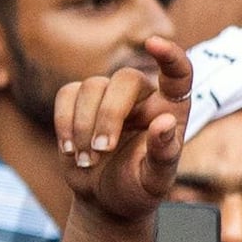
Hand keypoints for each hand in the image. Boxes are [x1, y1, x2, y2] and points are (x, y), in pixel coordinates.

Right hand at [51, 29, 190, 225]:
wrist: (106, 199)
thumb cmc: (138, 188)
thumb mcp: (156, 181)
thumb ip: (164, 153)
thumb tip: (164, 123)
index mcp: (171, 108)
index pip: (177, 72)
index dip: (168, 55)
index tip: (152, 42)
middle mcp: (143, 95)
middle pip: (125, 79)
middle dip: (109, 114)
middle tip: (103, 150)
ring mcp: (109, 96)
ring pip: (92, 86)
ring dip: (84, 126)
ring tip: (87, 160)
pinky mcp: (79, 103)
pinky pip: (66, 94)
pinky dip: (64, 122)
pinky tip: (70, 148)